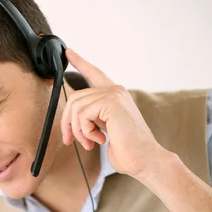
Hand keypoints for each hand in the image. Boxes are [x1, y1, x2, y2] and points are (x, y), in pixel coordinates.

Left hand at [62, 49, 168, 181]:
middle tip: (70, 140)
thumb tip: (72, 116)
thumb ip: (93, 118)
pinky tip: (99, 140)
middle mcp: (115, 91)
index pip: (95, 74)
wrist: (144, 159)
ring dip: (78, 130)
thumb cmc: (127, 151)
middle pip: (75, 97)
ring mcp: (114, 94)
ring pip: (76, 106)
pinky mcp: (112, 102)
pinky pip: (83, 114)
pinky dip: (85, 131)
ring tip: (89, 144)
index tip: (68, 52)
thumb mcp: (105, 131)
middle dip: (67, 122)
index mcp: (115, 96)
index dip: (80, 63)